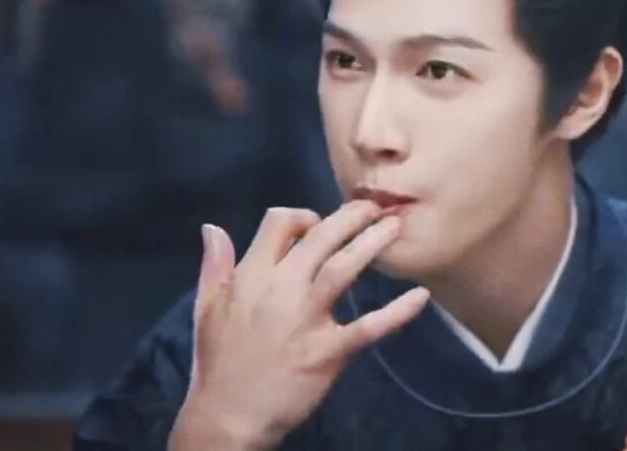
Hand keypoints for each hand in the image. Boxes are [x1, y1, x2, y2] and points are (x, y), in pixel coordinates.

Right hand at [169, 203, 430, 450]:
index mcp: (251, 277)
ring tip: (394, 228)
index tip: (318, 225)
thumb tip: (213, 227)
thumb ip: (214, 264)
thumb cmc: (218, 362)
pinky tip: (420, 296)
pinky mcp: (328, 351)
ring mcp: (306, 320)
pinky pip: (369, 327)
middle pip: (320, 239)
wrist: (227, 417)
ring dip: (371, 244)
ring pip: (343, 269)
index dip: (303, 216)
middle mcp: (280, 290)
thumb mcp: (206, 308)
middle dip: (350, 217)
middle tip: (374, 208)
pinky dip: (397, 312)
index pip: (279, 224)